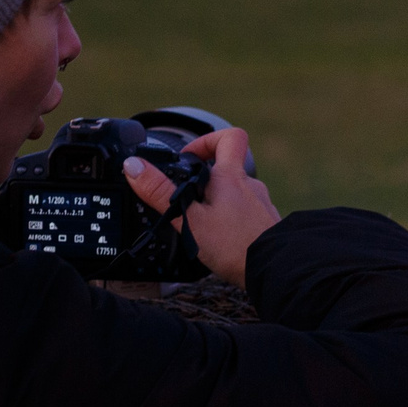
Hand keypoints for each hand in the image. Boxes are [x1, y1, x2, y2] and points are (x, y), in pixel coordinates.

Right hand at [125, 127, 279, 288]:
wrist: (273, 270)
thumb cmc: (234, 246)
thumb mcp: (188, 219)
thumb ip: (160, 193)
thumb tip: (134, 166)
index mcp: (231, 176)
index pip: (229, 136)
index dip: (207, 139)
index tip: (188, 157)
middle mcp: (249, 186)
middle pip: (226, 168)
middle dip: (202, 181)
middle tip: (184, 199)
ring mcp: (260, 204)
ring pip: (234, 193)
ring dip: (214, 203)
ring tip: (198, 224)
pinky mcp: (264, 223)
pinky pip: (243, 213)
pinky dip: (229, 220)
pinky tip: (218, 240)